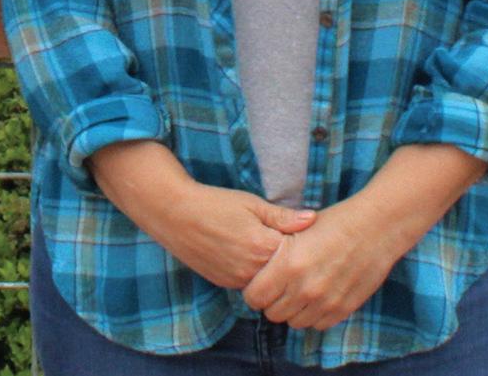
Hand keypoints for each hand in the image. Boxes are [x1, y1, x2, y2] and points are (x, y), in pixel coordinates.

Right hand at [86, 140, 314, 289]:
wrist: (174, 214)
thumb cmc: (214, 203)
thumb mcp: (251, 203)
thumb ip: (283, 216)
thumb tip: (313, 219)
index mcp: (262, 247)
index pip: (296, 255)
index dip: (302, 245)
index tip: (307, 235)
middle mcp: (251, 270)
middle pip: (283, 273)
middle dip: (290, 262)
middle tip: (294, 245)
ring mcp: (236, 280)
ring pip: (266, 282)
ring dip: (272, 270)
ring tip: (270, 248)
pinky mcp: (224, 283)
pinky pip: (248, 283)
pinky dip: (255, 273)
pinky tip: (252, 255)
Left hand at [240, 197, 398, 329]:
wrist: (376, 227)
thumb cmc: (335, 222)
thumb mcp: (298, 230)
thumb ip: (276, 254)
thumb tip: (259, 270)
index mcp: (288, 264)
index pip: (254, 297)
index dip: (255, 291)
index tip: (261, 283)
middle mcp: (304, 288)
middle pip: (272, 313)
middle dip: (273, 301)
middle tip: (281, 287)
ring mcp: (324, 302)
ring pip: (294, 322)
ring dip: (294, 310)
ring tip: (300, 291)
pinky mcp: (342, 309)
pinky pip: (317, 324)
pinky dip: (314, 314)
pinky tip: (318, 296)